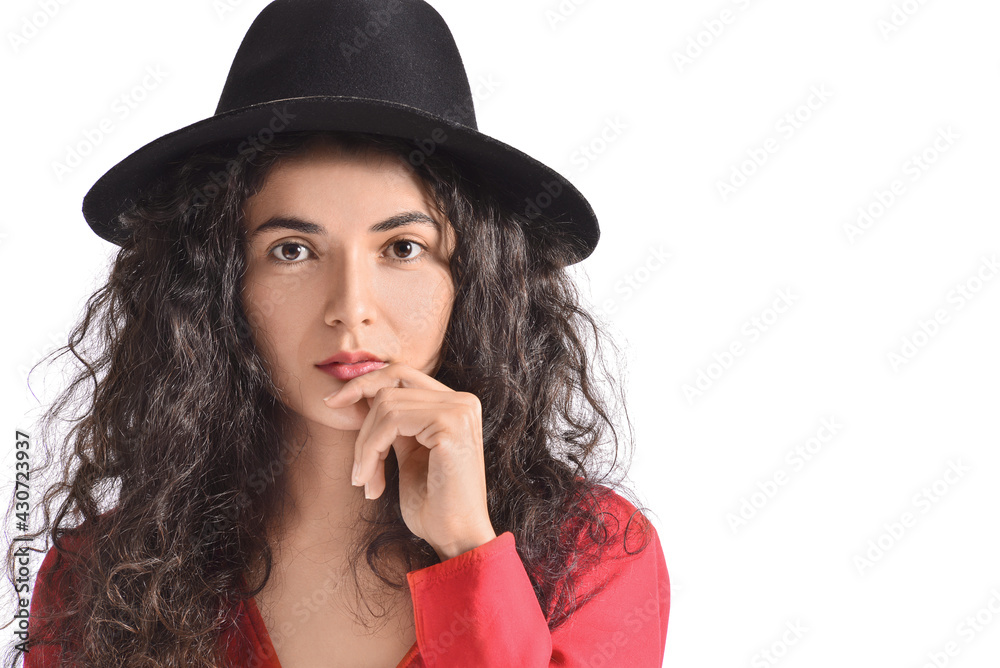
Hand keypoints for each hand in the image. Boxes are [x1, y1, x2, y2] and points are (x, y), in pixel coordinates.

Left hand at [323, 362, 496, 559]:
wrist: (455, 537)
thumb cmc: (432, 503)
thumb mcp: (408, 453)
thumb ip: (394, 423)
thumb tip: (357, 396)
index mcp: (455, 404)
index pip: (401, 375)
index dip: (364, 384)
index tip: (333, 403)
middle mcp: (462, 400)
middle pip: (390, 384)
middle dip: (360, 418)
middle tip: (349, 456)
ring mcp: (459, 410)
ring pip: (385, 404)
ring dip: (364, 446)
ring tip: (364, 480)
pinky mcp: (450, 424)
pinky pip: (391, 422)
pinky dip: (371, 451)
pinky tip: (371, 483)